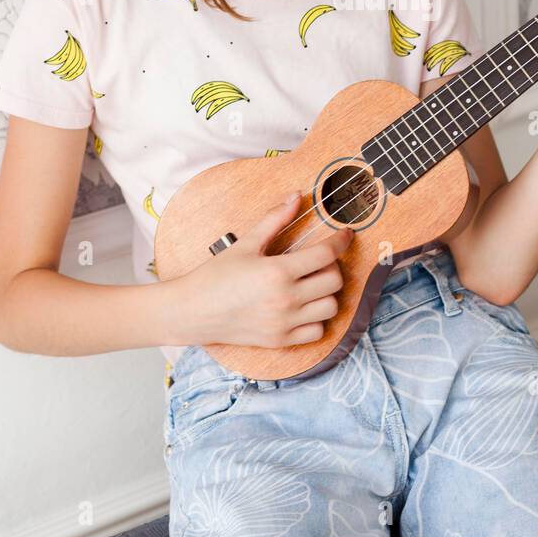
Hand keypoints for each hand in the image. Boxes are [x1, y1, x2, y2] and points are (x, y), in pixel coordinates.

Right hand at [171, 192, 353, 346]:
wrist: (192, 312)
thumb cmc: (216, 276)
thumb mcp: (246, 243)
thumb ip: (275, 220)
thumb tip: (296, 196)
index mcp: (278, 272)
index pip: (326, 255)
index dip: (341, 241)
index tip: (344, 235)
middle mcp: (286, 300)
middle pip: (334, 281)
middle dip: (333, 266)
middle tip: (321, 260)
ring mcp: (285, 323)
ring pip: (331, 307)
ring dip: (328, 293)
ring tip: (313, 283)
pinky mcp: (281, 340)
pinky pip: (317, 331)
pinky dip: (317, 318)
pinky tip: (304, 306)